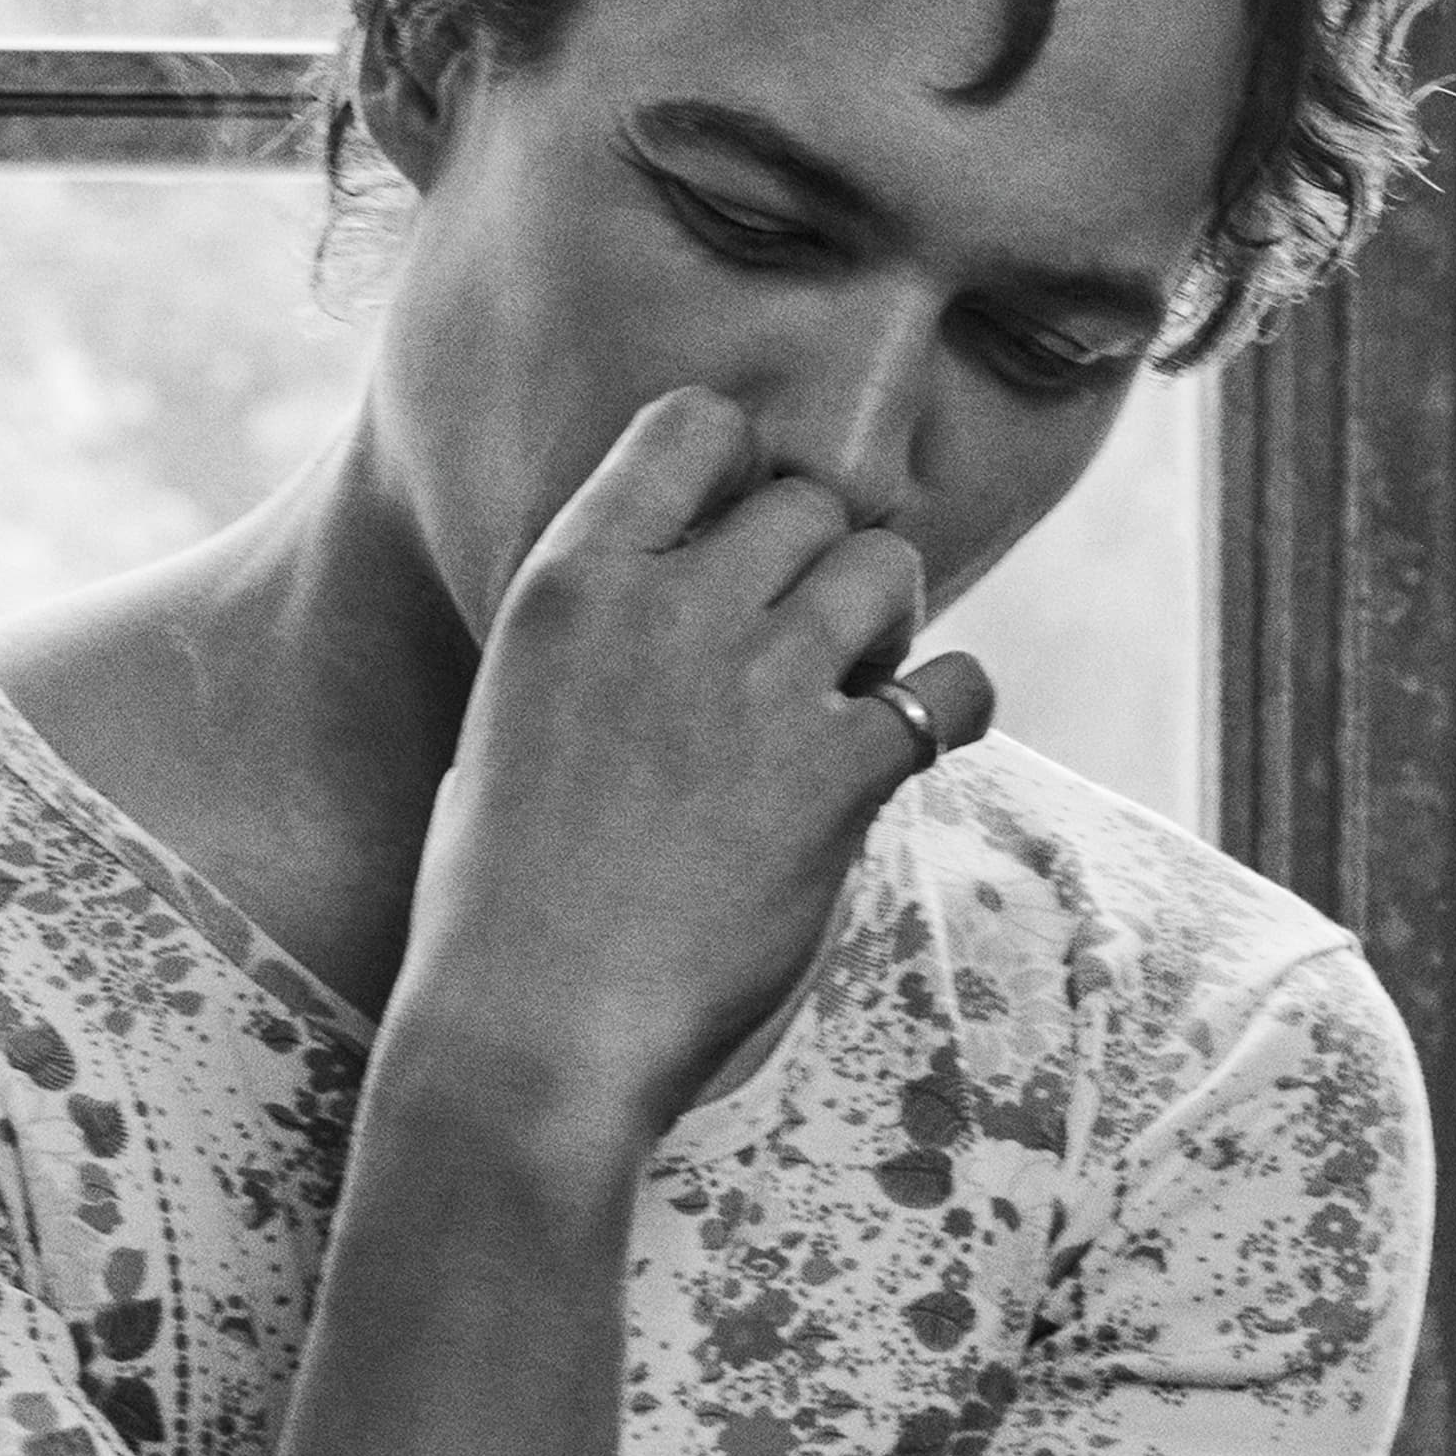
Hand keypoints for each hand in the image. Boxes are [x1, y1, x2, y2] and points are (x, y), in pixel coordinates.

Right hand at [396, 387, 992, 1137]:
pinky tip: (923, 744)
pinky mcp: (837, 776)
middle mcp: (669, 609)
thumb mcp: (505, 727)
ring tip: (859, 693)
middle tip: (811, 649)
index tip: (744, 546)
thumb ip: (587, 648)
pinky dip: (957, 705)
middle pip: (808, 501)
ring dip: (889, 623)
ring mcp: (758, 688)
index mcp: (571, 582)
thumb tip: (646, 630)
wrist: (532, 1032)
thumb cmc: (498, 906)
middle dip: (823, 564)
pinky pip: (955, 686)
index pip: (694, 424)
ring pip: (886, 569)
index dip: (742, 472)